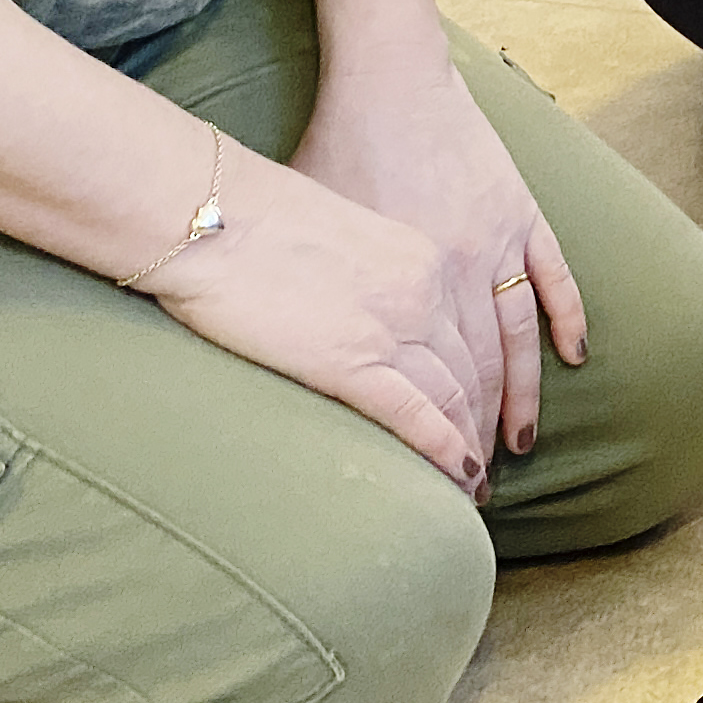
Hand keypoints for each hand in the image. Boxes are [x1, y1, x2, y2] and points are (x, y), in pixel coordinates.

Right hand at [138, 141, 498, 491]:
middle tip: (488, 460)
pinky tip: (460, 479)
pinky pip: (418, 416)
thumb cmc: (255, 221)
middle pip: (475, 368)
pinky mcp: (352, 362)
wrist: (213, 215)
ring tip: (474, 487)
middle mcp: (424, 291)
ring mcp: (393, 326)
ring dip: (470, 447)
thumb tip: (360, 310)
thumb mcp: (343, 237)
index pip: (474, 331)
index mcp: (423, 257)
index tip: (488, 411)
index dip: (489, 379)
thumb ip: (369, 275)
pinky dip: (446, 454)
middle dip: (485, 419)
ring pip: (455, 398)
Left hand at [292, 55, 589, 469]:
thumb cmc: (331, 149)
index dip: (432, 438)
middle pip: (474, 374)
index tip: (433, 476)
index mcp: (404, 290)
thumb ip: (316, 288)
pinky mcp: (518, 211)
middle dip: (475, 433)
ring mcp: (495, 244)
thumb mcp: (312, 228)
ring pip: (516, 339)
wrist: (385, 79)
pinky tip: (575, 356)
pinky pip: (552, 278)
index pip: (426, 384)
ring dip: (521, 395)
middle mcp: (456, 277)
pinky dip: (565, 318)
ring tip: (520, 443)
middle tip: (475, 483)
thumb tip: (280, 338)